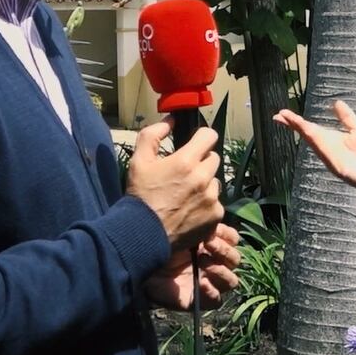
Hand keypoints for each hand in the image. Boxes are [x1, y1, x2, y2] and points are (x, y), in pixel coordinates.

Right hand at [127, 120, 222, 251]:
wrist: (143, 234)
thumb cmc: (140, 196)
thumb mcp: (138, 161)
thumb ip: (153, 135)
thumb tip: (170, 120)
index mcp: (186, 161)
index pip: (209, 136)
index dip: (202, 137)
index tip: (195, 143)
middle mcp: (203, 178)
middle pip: (214, 158)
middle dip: (201, 162)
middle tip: (185, 173)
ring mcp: (211, 198)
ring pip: (215, 182)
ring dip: (205, 184)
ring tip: (185, 195)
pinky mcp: (215, 216)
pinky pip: (216, 204)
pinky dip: (206, 205)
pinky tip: (190, 211)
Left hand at [145, 224, 242, 310]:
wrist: (136, 262)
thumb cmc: (156, 242)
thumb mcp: (179, 228)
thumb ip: (199, 223)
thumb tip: (213, 220)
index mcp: (209, 244)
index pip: (232, 240)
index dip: (228, 236)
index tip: (213, 230)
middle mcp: (210, 262)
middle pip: (234, 260)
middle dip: (224, 251)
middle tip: (206, 245)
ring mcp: (206, 281)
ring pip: (231, 281)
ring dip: (221, 271)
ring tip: (205, 264)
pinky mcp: (197, 299)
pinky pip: (216, 301)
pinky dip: (212, 292)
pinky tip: (201, 283)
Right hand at [273, 101, 355, 201]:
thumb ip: (347, 118)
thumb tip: (336, 102)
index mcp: (331, 141)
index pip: (310, 129)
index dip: (296, 121)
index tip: (282, 113)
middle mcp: (328, 150)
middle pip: (309, 136)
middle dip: (295, 126)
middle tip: (280, 116)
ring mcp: (333, 160)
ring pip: (316, 145)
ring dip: (306, 133)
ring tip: (295, 122)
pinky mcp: (341, 169)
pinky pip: (329, 156)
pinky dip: (321, 147)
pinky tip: (314, 137)